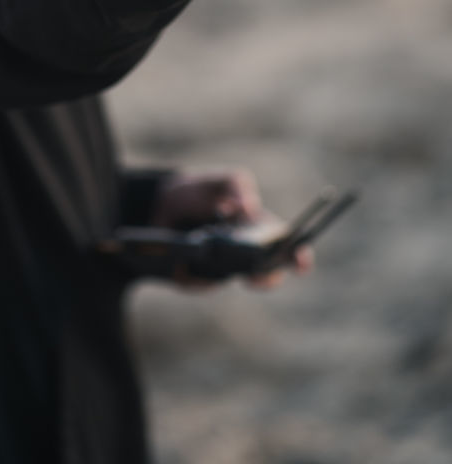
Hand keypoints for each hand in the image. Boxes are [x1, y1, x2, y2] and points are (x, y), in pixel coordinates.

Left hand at [152, 168, 312, 290]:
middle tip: (254, 271)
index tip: (300, 262)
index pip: (288, 250)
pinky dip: (192, 270)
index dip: (299, 257)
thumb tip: (248, 207)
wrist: (162, 202)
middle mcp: (246, 256)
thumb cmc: (203, 190)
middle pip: (266, 276)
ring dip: (220, 267)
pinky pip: (200, 283)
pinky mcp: (198, 279)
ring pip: (230, 281)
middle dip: (265, 277)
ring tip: (205, 246)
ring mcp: (223, 270)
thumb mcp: (222, 180)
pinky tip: (181, 256)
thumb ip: (238, 186)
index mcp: (260, 230)